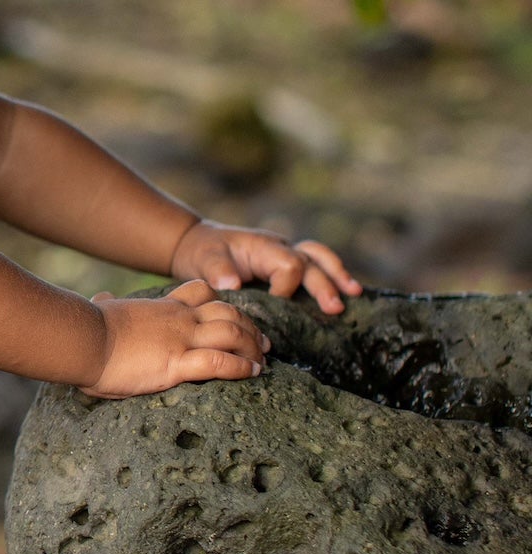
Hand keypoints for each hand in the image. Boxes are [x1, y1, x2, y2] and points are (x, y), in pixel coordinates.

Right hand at [85, 278, 268, 399]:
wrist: (83, 339)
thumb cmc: (88, 329)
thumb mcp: (103, 309)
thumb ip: (107, 303)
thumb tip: (101, 296)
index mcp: (164, 307)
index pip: (204, 292)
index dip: (226, 304)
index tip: (238, 320)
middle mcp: (179, 319)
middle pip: (230, 313)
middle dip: (252, 329)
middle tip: (265, 345)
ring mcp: (180, 339)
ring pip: (232, 334)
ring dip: (253, 349)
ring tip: (262, 364)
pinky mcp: (175, 364)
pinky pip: (219, 362)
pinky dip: (240, 368)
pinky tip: (250, 374)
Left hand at [169, 219, 359, 315]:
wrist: (198, 245)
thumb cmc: (202, 253)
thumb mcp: (203, 260)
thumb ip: (216, 271)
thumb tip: (232, 285)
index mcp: (263, 247)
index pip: (288, 265)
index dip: (286, 287)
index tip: (276, 303)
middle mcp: (280, 248)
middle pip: (311, 262)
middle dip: (325, 284)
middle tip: (335, 308)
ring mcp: (286, 254)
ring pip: (320, 258)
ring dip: (337, 275)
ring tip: (355, 294)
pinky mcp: (287, 265)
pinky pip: (316, 266)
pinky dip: (332, 277)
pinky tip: (346, 295)